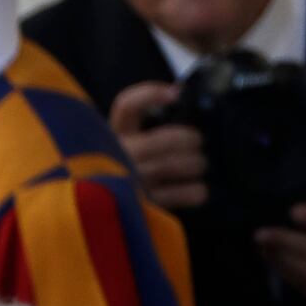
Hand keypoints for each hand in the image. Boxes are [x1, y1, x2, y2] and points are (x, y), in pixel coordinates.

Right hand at [110, 81, 207, 209]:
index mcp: (114, 134)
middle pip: (163, 139)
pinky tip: (200, 189)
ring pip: (173, 165)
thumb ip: (147, 123)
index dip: (151, 94)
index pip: (127, 105)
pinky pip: (180, 195)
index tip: (177, 94)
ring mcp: (131, 181)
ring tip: (200, 164)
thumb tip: (180, 95)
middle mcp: (120, 156)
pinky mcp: (145, 205)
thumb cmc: (128, 168)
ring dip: (196, 163)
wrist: (105, 211)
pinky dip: (196, 191)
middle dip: (190, 139)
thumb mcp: (128, 142)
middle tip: (198, 143)